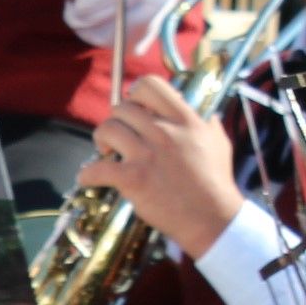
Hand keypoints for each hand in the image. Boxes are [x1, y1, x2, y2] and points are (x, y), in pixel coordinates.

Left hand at [82, 76, 241, 257]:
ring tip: (107, 153)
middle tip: (118, 138)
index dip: (135, 94)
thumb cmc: (215, 182)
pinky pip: (96, 169)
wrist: (212, 218)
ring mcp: (147, 155)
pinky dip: (87, 175)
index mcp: (185, 120)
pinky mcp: (133, 179)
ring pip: (107, 130)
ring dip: (101, 141)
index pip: (149, 86)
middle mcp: (165, 132)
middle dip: (116, 121)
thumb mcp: (218, 142)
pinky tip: (89, 179)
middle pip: (122, 108)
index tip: (134, 109)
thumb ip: (207, 123)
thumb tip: (203, 112)